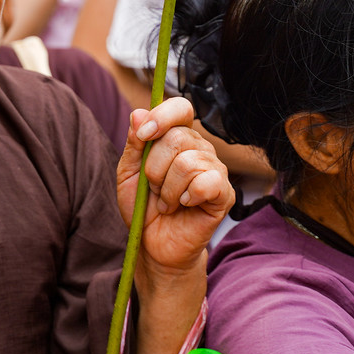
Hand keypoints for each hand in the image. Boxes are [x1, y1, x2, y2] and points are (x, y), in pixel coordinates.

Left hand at [116, 98, 233, 274]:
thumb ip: (134, 143)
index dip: (162, 117)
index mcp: (178, 138)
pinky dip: (187, 197)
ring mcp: (215, 170)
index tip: (143, 136)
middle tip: (155, 188)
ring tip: (167, 202)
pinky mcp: (224, 194)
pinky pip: (207, 183)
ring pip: (187, 163)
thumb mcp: (128, 172)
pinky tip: (184, 206)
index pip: (180, 108)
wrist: (154, 244)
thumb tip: (138, 113)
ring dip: (167, 189)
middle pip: (176, 138)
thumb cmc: (143, 207)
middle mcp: (200, 149)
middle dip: (154, 168)